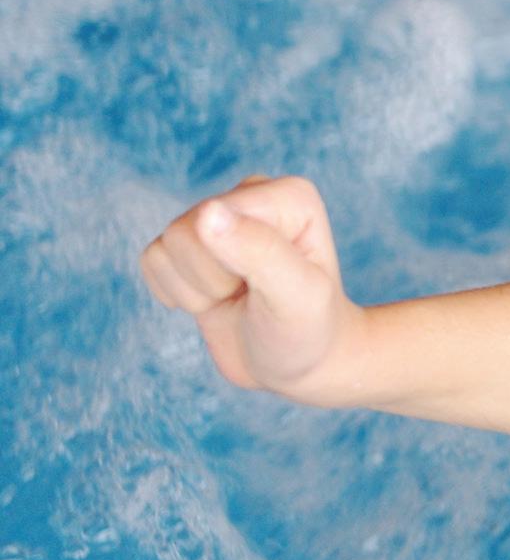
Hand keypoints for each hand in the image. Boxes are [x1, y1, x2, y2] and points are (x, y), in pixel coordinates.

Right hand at [138, 173, 369, 404]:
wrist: (300, 363)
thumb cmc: (307, 329)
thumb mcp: (296, 296)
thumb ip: (259, 251)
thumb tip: (207, 212)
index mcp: (288, 196)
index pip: (217, 215)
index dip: (232, 265)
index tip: (273, 284)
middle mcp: (251, 196)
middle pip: (183, 230)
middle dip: (211, 279)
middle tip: (253, 295)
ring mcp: (218, 218)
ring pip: (163, 247)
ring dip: (195, 290)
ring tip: (237, 297)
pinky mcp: (189, 245)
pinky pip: (152, 261)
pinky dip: (177, 294)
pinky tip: (214, 299)